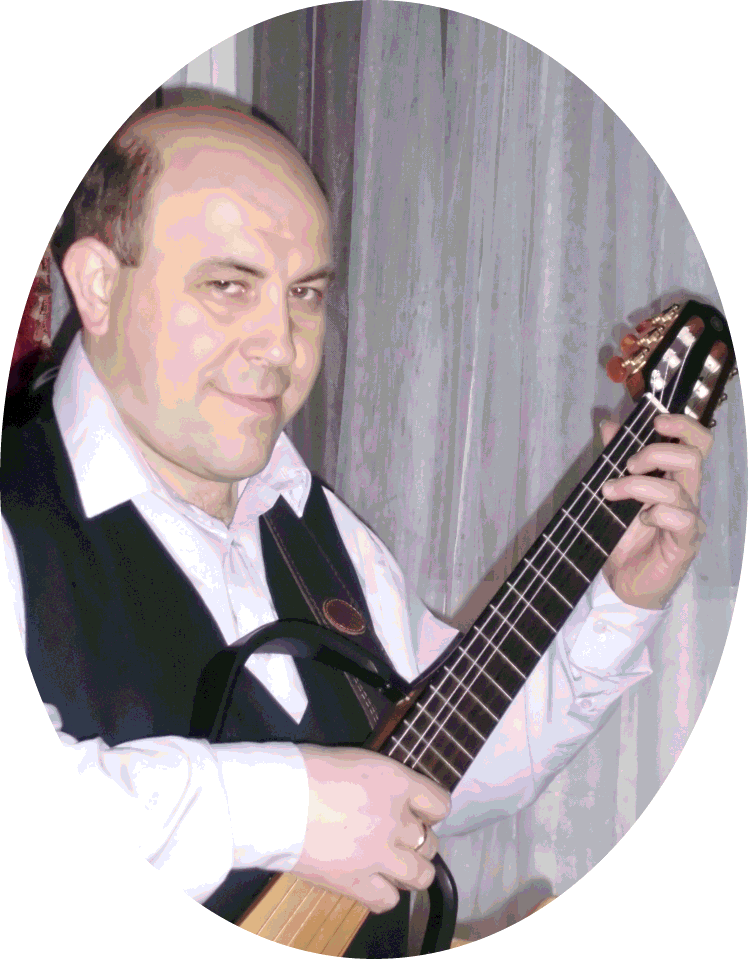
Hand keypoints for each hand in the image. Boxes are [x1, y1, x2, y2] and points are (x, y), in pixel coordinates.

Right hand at [292, 745, 449, 911]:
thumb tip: (392, 798)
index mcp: (397, 782)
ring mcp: (379, 855)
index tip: (419, 812)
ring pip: (420, 875)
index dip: (430, 810)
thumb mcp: (356, 761)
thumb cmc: (308, 770)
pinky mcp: (357, 883)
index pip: (440, 804)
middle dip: (417, 841)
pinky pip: (388, 900)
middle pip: (430, 842)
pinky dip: (384, 893)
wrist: (276, 799)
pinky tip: (371, 880)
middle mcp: (396, 820)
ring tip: (392, 863)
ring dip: (410, 870)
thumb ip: (384, 783)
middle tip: (397, 837)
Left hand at [601, 414, 711, 608]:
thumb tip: (609, 424)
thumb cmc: (623, 537)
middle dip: (655, 452)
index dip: (682, 425)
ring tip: (611, 493)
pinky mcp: (684, 544)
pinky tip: (640, 520)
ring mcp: (689, 520)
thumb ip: (614, 458)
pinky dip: (656, 513)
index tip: (655, 421)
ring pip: (678, 488)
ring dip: (638, 485)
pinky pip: (681, 519)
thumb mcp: (614, 492)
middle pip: (693, 455)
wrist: (621, 581)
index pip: (696, 442)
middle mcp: (687, 495)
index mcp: (674, 478)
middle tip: (627, 465)